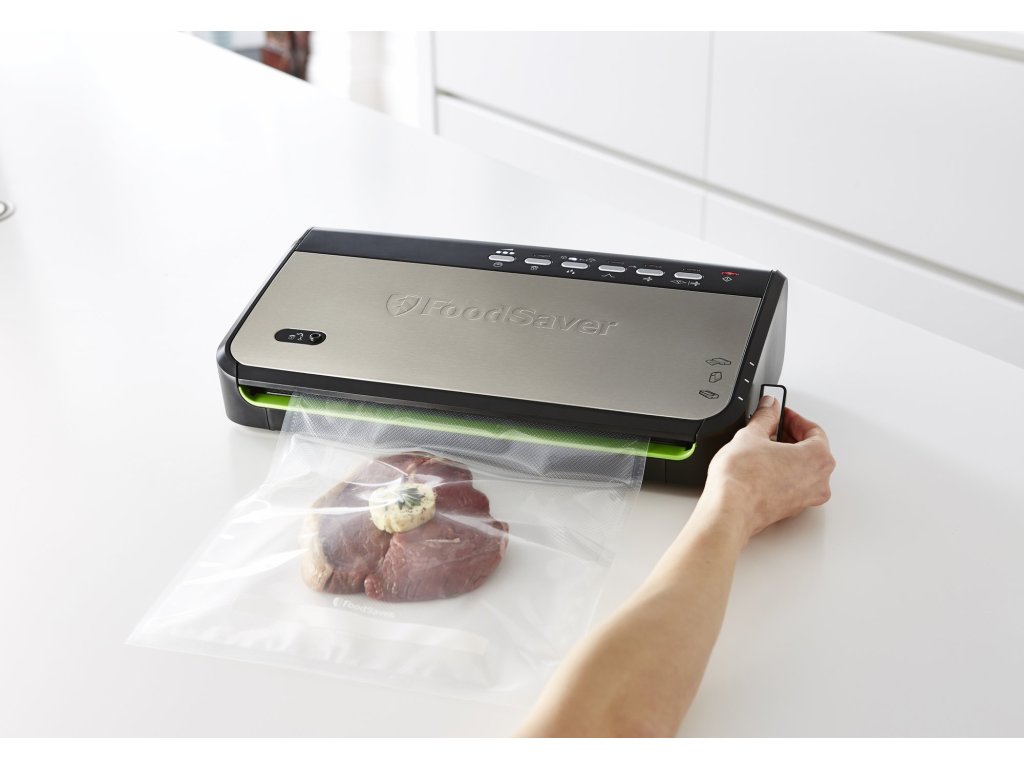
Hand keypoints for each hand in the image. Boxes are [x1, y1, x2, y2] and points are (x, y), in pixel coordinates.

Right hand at [701, 396, 835, 544]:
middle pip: (812, 450)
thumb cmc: (743, 479)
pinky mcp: (790, 508)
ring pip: (803, 469)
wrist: (729, 509)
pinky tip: (760, 466)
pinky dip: (782, 473)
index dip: (793, 419)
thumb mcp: (751, 434)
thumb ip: (765, 417)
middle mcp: (819, 481)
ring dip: (786, 455)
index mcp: (818, 458)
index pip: (814, 430)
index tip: (779, 415)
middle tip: (770, 428)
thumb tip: (769, 407)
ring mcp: (806, 498)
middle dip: (790, 436)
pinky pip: (793, 484)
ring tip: (762, 447)